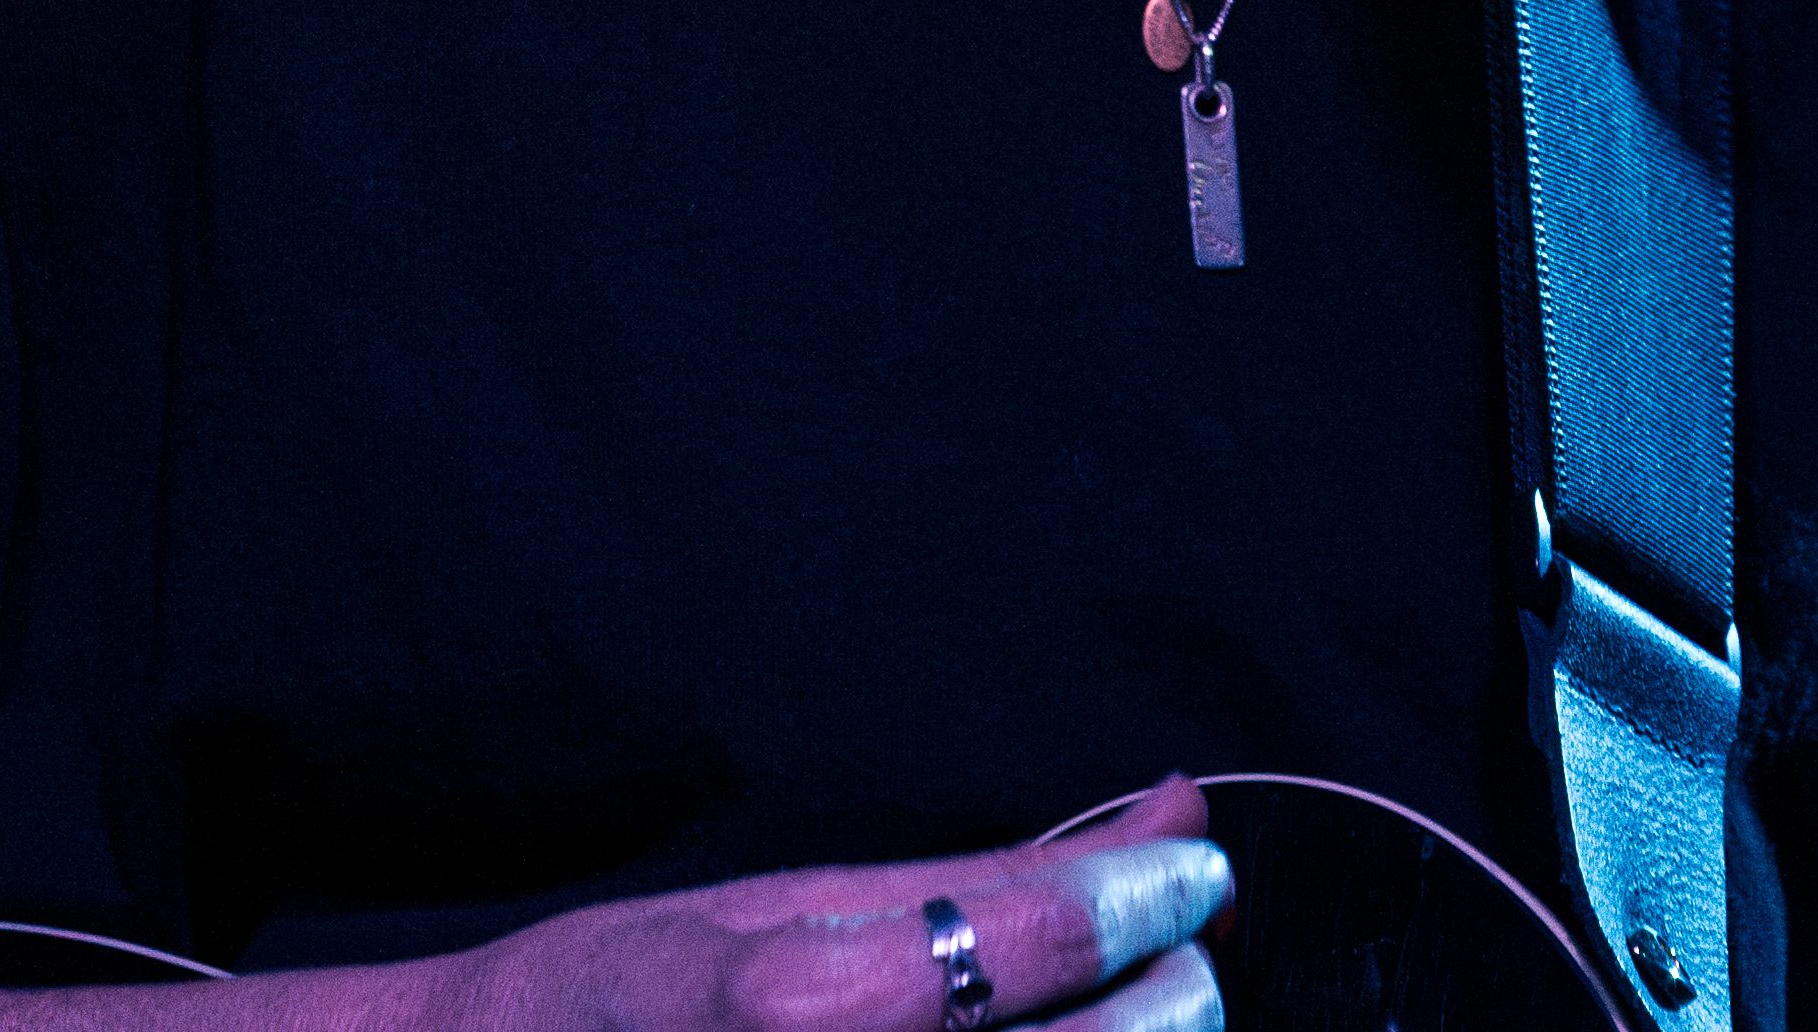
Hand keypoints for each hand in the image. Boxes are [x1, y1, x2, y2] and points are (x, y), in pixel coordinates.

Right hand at [429, 778, 1227, 1031]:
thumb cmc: (621, 1005)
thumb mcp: (784, 909)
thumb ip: (991, 876)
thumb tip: (1170, 808)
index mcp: (794, 1008)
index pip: (1024, 942)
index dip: (1144, 896)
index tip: (1197, 873)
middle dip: (1166, 1008)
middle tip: (1178, 970)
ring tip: (1119, 1030)